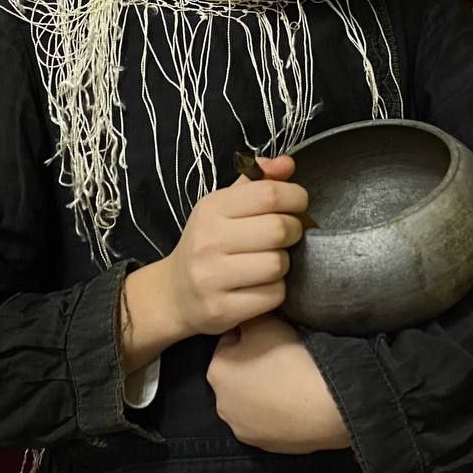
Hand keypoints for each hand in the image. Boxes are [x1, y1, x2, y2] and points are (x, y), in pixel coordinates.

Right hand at [162, 156, 308, 336]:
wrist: (175, 293)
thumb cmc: (208, 243)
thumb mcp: (225, 206)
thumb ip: (257, 182)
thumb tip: (287, 164)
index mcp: (211, 208)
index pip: (268, 194)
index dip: (295, 197)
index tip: (298, 204)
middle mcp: (208, 241)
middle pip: (278, 229)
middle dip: (293, 231)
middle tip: (287, 235)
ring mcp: (212, 278)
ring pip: (278, 264)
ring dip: (284, 263)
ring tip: (271, 261)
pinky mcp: (222, 309)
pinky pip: (272, 295)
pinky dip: (276, 290)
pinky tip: (262, 285)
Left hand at [207, 314, 350, 453]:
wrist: (326, 404)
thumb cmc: (290, 358)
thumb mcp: (265, 322)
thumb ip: (247, 318)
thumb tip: (245, 321)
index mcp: (216, 371)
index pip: (230, 343)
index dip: (252, 336)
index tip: (273, 338)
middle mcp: (221, 404)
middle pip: (238, 374)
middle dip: (254, 365)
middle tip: (283, 358)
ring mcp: (243, 429)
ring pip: (252, 401)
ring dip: (264, 391)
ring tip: (291, 382)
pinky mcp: (265, 447)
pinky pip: (269, 422)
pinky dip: (278, 413)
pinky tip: (296, 403)